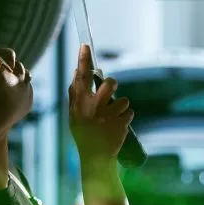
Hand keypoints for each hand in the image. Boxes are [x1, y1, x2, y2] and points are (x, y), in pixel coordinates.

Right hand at [69, 44, 133, 161]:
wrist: (95, 158)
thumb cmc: (84, 134)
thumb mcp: (74, 116)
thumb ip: (75, 95)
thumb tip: (77, 71)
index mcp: (79, 105)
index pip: (81, 78)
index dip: (83, 60)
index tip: (85, 46)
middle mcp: (92, 110)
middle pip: (109, 85)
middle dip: (113, 84)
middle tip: (111, 89)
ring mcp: (107, 118)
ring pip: (123, 100)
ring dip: (121, 106)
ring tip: (113, 117)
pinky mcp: (121, 126)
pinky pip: (130, 113)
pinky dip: (126, 118)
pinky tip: (118, 127)